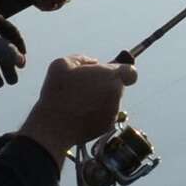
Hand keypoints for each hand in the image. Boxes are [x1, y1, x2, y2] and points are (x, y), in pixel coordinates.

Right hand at [17, 54, 138, 166]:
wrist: (54, 127)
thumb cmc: (57, 94)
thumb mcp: (62, 64)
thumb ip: (83, 59)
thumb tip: (94, 62)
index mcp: (110, 77)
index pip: (130, 72)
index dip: (123, 70)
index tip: (111, 71)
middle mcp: (116, 95)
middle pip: (117, 85)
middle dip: (104, 83)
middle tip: (84, 85)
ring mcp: (114, 112)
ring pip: (111, 100)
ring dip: (99, 98)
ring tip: (77, 101)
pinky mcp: (109, 126)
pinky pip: (106, 113)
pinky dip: (96, 112)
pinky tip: (79, 113)